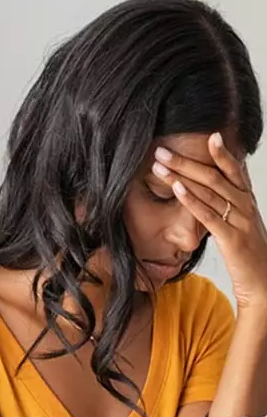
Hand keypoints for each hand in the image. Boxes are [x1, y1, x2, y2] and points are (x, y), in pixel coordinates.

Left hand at [153, 134, 266, 311]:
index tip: (208, 134)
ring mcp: (239, 220)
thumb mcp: (242, 224)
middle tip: (162, 150)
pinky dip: (192, 200)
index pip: (235, 170)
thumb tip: (218, 188)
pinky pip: (208, 216)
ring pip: (209, 192)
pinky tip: (177, 190)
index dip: (222, 153)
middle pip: (214, 176)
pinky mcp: (231, 238)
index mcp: (248, 201)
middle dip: (186, 161)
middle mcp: (246, 206)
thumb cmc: (248, 253)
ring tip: (160, 166)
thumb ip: (231, 205)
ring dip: (181, 176)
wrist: (264, 281)